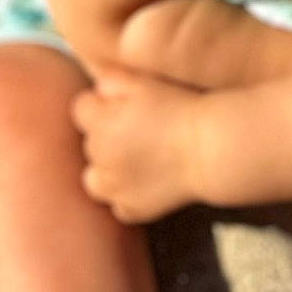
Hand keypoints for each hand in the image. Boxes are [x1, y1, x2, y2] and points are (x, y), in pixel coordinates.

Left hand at [70, 69, 206, 223]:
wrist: (209, 147)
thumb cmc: (180, 109)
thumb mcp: (144, 82)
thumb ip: (112, 81)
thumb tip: (97, 91)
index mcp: (100, 123)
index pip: (81, 110)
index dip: (101, 105)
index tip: (122, 106)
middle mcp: (100, 157)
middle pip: (89, 144)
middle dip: (105, 136)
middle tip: (137, 132)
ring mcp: (115, 187)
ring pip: (95, 180)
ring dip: (108, 171)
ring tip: (134, 161)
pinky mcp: (133, 209)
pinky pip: (118, 206)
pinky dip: (128, 197)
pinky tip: (147, 184)